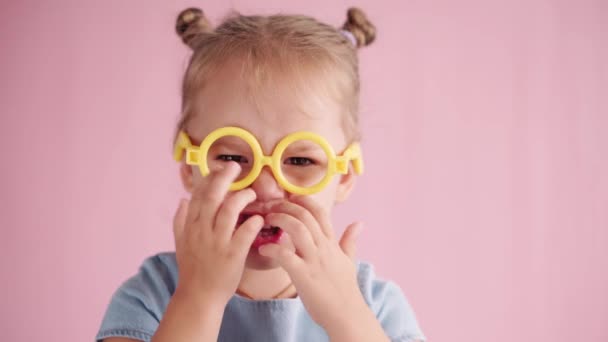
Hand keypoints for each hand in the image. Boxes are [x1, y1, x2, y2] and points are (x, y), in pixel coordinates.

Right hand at [172, 162, 264, 305]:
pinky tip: (259, 219)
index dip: (210, 179)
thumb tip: (182, 199)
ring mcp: (217, 243)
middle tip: (235, 167)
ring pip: (229, 210)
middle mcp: (202, 231)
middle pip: (212, 197)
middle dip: (224, 178)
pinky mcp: (232, 255)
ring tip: (252, 194)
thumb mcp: (180, 244)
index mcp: (191, 227)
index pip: (198, 195)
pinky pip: (244, 233)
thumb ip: (180, 220)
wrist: (198, 297)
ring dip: (243, 198)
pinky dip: (253, 223)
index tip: (220, 168)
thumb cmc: (192, 270)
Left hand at [258, 196, 365, 327]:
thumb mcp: (349, 261)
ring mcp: (314, 261)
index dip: (304, 201)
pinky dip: (273, 249)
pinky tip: (264, 248)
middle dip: (287, 207)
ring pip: (298, 229)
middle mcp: (324, 248)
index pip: (320, 213)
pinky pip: (286, 256)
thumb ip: (350, 240)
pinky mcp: (304, 275)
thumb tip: (359, 223)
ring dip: (280, 220)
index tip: (291, 197)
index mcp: (332, 244)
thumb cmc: (345, 289)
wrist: (346, 314)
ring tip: (267, 220)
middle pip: (306, 216)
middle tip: (271, 206)